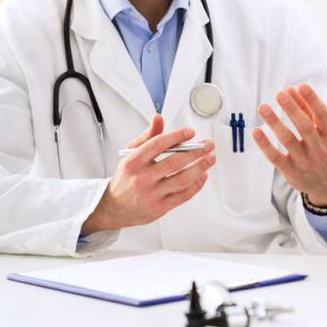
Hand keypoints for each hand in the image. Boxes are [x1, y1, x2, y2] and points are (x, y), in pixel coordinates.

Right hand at [81, 114, 215, 234]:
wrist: (116, 206)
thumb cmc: (126, 177)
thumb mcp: (131, 153)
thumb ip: (147, 135)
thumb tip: (159, 118)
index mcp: (133, 162)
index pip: (158, 144)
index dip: (177, 136)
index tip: (190, 133)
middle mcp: (142, 178)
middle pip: (175, 162)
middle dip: (196, 151)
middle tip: (208, 145)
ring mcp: (152, 194)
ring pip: (182, 179)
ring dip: (200, 167)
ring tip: (210, 158)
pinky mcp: (160, 207)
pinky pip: (183, 195)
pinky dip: (197, 184)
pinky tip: (203, 175)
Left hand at [252, 84, 326, 206]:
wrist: (326, 185)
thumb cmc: (322, 150)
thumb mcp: (323, 133)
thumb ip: (309, 112)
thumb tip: (292, 90)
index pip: (322, 115)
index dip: (312, 100)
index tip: (301, 86)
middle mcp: (319, 149)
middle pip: (305, 126)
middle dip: (292, 109)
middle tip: (280, 94)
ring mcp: (305, 161)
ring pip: (288, 140)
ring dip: (275, 122)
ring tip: (263, 107)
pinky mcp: (291, 172)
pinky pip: (275, 157)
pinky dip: (265, 144)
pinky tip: (256, 131)